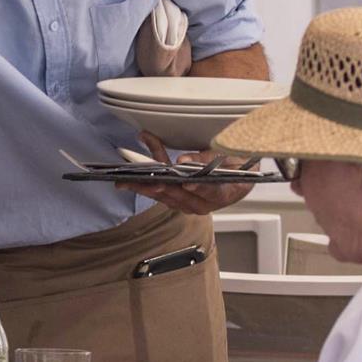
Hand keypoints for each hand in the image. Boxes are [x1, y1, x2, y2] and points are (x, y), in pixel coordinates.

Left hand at [116, 132, 254, 214]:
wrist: (237, 180)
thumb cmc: (237, 167)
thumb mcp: (231, 156)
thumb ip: (208, 158)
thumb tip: (184, 161)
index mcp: (223, 194)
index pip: (211, 190)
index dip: (199, 186)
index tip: (188, 181)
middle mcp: (203, 204)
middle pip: (178, 195)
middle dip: (155, 185)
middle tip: (137, 179)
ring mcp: (188, 204)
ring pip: (163, 195)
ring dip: (142, 184)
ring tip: (124, 178)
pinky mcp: (177, 201)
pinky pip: (159, 191)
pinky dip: (146, 180)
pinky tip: (132, 172)